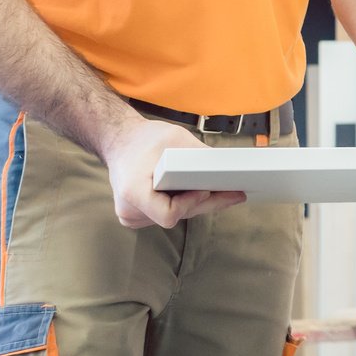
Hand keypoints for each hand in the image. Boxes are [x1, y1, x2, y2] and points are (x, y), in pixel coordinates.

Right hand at [100, 117, 244, 229]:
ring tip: (220, 191)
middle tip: (235, 194)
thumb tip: (229, 169)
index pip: (169, 213)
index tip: (205, 189)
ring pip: (176, 216)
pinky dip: (185, 203)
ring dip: (197, 203)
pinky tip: (201, 192)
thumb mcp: (175, 138)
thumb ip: (199, 156)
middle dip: (207, 203)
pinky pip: (168, 214)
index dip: (191, 202)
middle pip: (178, 216)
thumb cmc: (144, 139)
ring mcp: (132, 216)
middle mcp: (129, 209)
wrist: (120, 140)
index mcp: (133, 191)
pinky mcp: (138, 216)